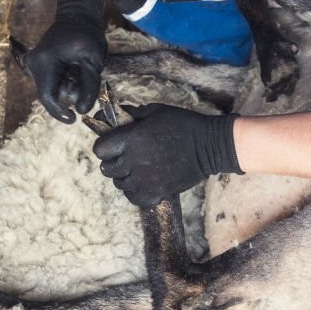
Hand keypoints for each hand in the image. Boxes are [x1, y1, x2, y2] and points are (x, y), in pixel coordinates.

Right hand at [24, 0, 106, 122]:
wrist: (76, 14)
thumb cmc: (87, 35)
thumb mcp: (94, 61)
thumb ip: (89, 87)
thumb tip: (81, 111)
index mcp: (44, 63)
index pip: (48, 98)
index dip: (60, 113)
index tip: (74, 119)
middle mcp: (33, 64)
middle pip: (49, 95)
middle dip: (66, 95)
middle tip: (82, 78)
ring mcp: (32, 63)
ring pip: (49, 89)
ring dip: (65, 87)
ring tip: (78, 70)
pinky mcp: (36, 63)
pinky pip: (49, 81)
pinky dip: (61, 81)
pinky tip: (71, 69)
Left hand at [93, 104, 242, 205]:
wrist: (210, 146)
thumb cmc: (184, 125)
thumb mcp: (156, 112)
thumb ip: (133, 115)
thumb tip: (115, 115)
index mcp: (132, 138)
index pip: (100, 149)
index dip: (104, 147)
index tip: (112, 145)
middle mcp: (135, 160)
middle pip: (107, 169)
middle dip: (113, 162)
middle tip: (125, 158)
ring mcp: (145, 178)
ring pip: (119, 184)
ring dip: (125, 177)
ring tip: (137, 169)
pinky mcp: (157, 191)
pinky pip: (134, 198)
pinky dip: (135, 192)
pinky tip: (142, 183)